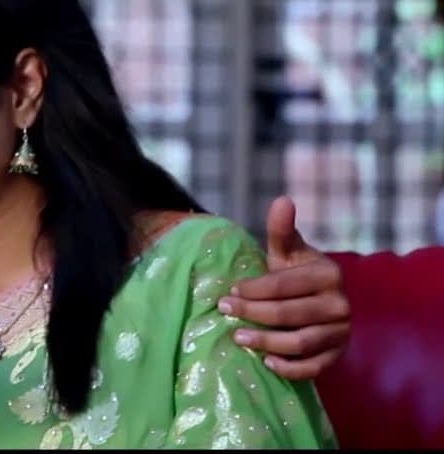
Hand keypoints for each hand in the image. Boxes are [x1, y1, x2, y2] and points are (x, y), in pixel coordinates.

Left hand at [219, 196, 351, 379]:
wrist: (316, 302)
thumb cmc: (294, 274)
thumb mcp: (285, 252)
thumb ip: (281, 230)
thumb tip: (282, 199)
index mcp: (328, 274)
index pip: (284, 285)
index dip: (254, 290)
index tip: (229, 293)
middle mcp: (340, 304)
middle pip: (289, 314)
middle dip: (253, 314)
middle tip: (224, 313)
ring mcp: (341, 332)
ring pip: (301, 342)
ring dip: (268, 342)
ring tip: (238, 338)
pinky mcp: (337, 355)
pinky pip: (314, 367)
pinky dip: (291, 368)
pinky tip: (266, 362)